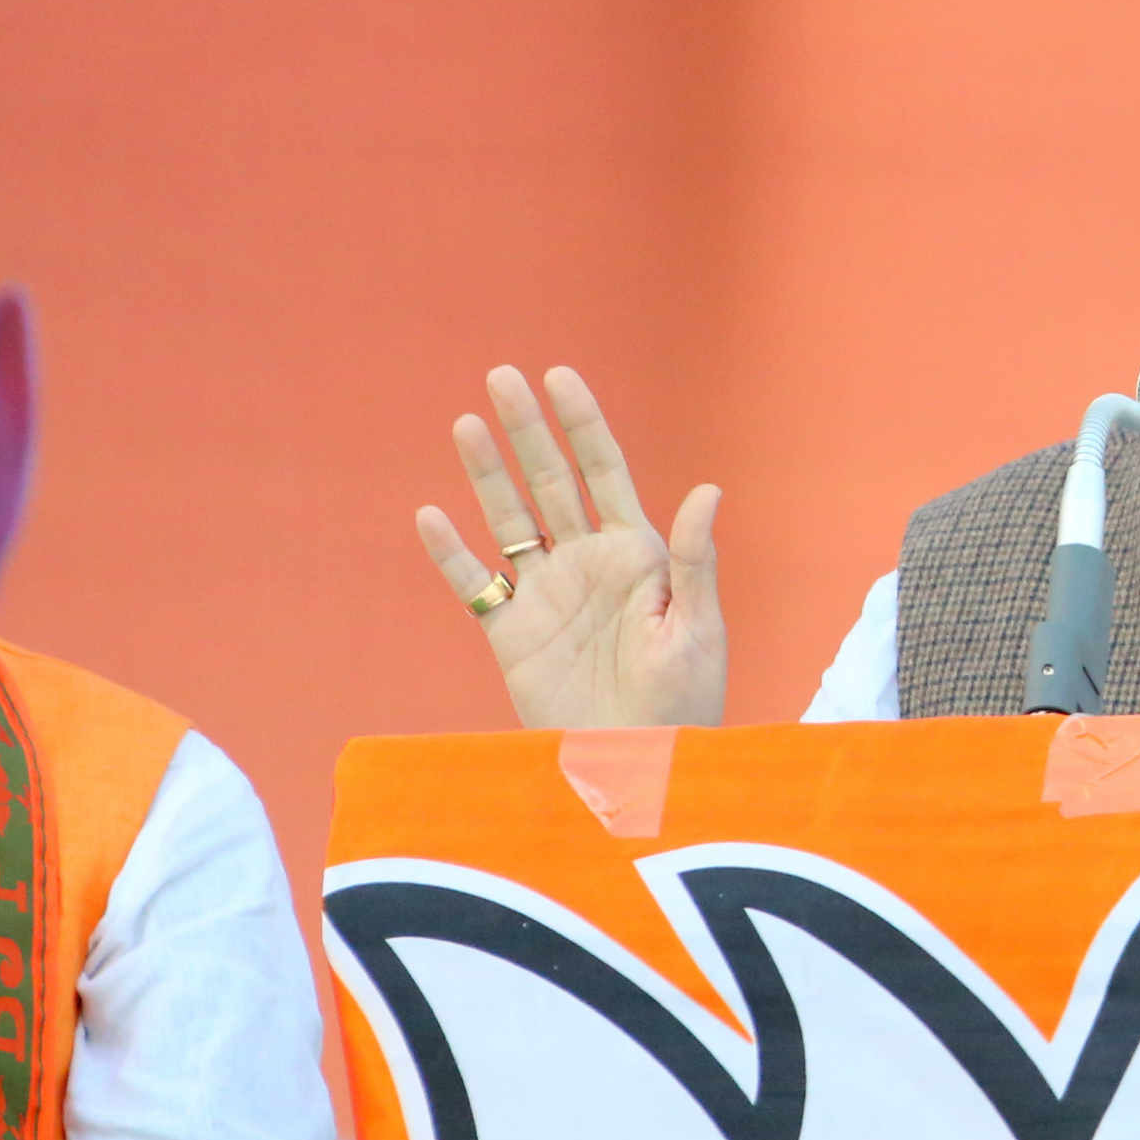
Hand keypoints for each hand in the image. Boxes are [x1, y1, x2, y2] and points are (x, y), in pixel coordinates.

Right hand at [414, 365, 726, 729]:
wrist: (641, 763)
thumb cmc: (686, 700)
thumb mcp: (698, 627)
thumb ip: (695, 559)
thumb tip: (709, 489)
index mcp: (638, 554)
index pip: (605, 472)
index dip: (583, 424)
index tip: (560, 377)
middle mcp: (588, 563)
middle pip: (551, 482)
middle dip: (528, 430)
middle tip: (502, 375)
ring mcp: (547, 595)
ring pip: (509, 520)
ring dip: (486, 474)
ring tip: (465, 423)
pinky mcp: (513, 633)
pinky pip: (475, 585)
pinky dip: (451, 553)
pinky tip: (431, 516)